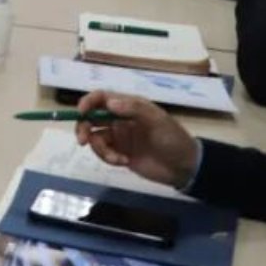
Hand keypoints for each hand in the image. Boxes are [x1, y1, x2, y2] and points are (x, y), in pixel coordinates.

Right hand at [75, 92, 200, 188]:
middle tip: (82, 141)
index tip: (80, 113)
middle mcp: (120, 119)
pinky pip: (104, 153)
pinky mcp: (119, 154)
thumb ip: (134, 109)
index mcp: (129, 106)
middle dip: (83, 128)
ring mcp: (119, 137)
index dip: (87, 103)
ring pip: (95, 138)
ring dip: (100, 149)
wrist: (184, 167)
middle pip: (91, 118)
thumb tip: (109, 103)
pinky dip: (109, 158)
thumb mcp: (158, 121)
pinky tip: (124, 162)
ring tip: (116, 158)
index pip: (101, 98)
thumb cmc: (173, 139)